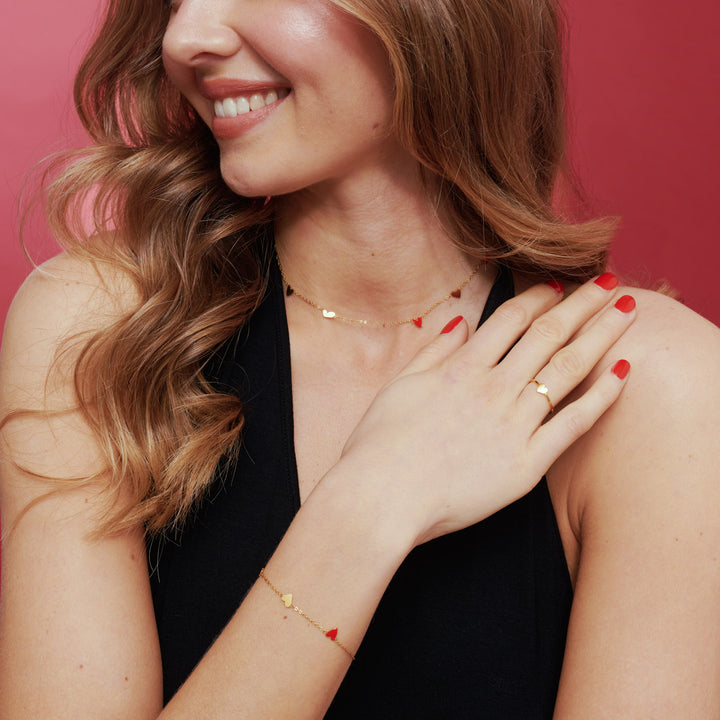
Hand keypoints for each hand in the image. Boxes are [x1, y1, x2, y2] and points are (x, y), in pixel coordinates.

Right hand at [338, 275, 634, 546]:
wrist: (381, 498)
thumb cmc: (380, 445)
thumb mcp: (399, 385)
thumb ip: (433, 351)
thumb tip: (458, 322)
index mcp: (460, 368)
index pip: (510, 319)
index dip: (538, 296)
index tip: (558, 285)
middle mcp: (492, 388)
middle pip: (548, 333)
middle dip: (582, 302)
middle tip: (610, 282)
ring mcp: (513, 424)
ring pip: (567, 368)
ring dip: (601, 334)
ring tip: (629, 310)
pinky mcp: (527, 463)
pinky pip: (573, 423)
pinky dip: (601, 396)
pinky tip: (624, 371)